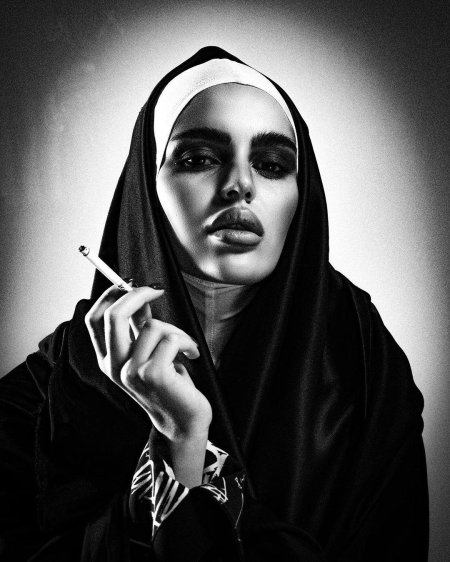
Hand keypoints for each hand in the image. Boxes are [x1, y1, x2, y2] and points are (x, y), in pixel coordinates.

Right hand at [85, 286, 211, 443]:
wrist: (182, 422)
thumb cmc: (168, 386)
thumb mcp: (148, 354)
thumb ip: (139, 328)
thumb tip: (140, 296)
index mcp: (107, 360)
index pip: (94, 318)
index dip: (111, 294)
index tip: (131, 283)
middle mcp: (113, 367)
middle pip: (113, 315)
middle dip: (138, 293)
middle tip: (158, 289)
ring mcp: (132, 372)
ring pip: (152, 325)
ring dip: (176, 330)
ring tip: (184, 346)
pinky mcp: (153, 375)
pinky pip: (171, 338)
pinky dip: (187, 342)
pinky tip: (191, 355)